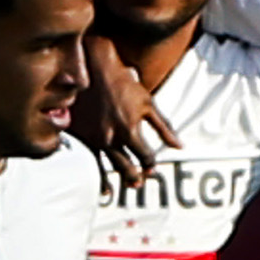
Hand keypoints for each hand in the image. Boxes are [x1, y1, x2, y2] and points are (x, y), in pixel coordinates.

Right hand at [75, 34, 180, 190]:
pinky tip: (98, 183)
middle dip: (135, 176)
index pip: (146, 156)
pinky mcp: (79, 135)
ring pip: (108, 167)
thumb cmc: (123, 83)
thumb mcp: (148, 103)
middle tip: (139, 184)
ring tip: (119, 191)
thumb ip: (164, 128)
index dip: (150, 164)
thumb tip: (179, 146)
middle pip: (127, 167)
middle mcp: (112, 138)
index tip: (152, 169)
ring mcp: (94, 138)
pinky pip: (88, 160)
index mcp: (130, 130)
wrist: (92, 68)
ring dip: (116, 179)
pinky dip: (95, 174)